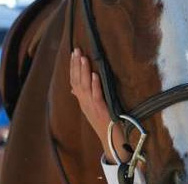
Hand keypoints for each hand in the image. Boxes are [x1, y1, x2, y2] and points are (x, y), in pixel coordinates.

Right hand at [70, 48, 129, 162]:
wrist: (111, 140)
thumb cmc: (103, 122)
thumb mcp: (90, 109)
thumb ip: (83, 97)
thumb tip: (73, 89)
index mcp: (82, 100)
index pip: (74, 81)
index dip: (73, 67)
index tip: (73, 53)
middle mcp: (84, 102)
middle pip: (77, 81)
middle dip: (76, 65)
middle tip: (76, 50)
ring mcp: (91, 106)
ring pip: (85, 86)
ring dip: (84, 71)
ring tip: (84, 58)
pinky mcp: (101, 110)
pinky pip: (96, 95)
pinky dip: (95, 85)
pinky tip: (96, 75)